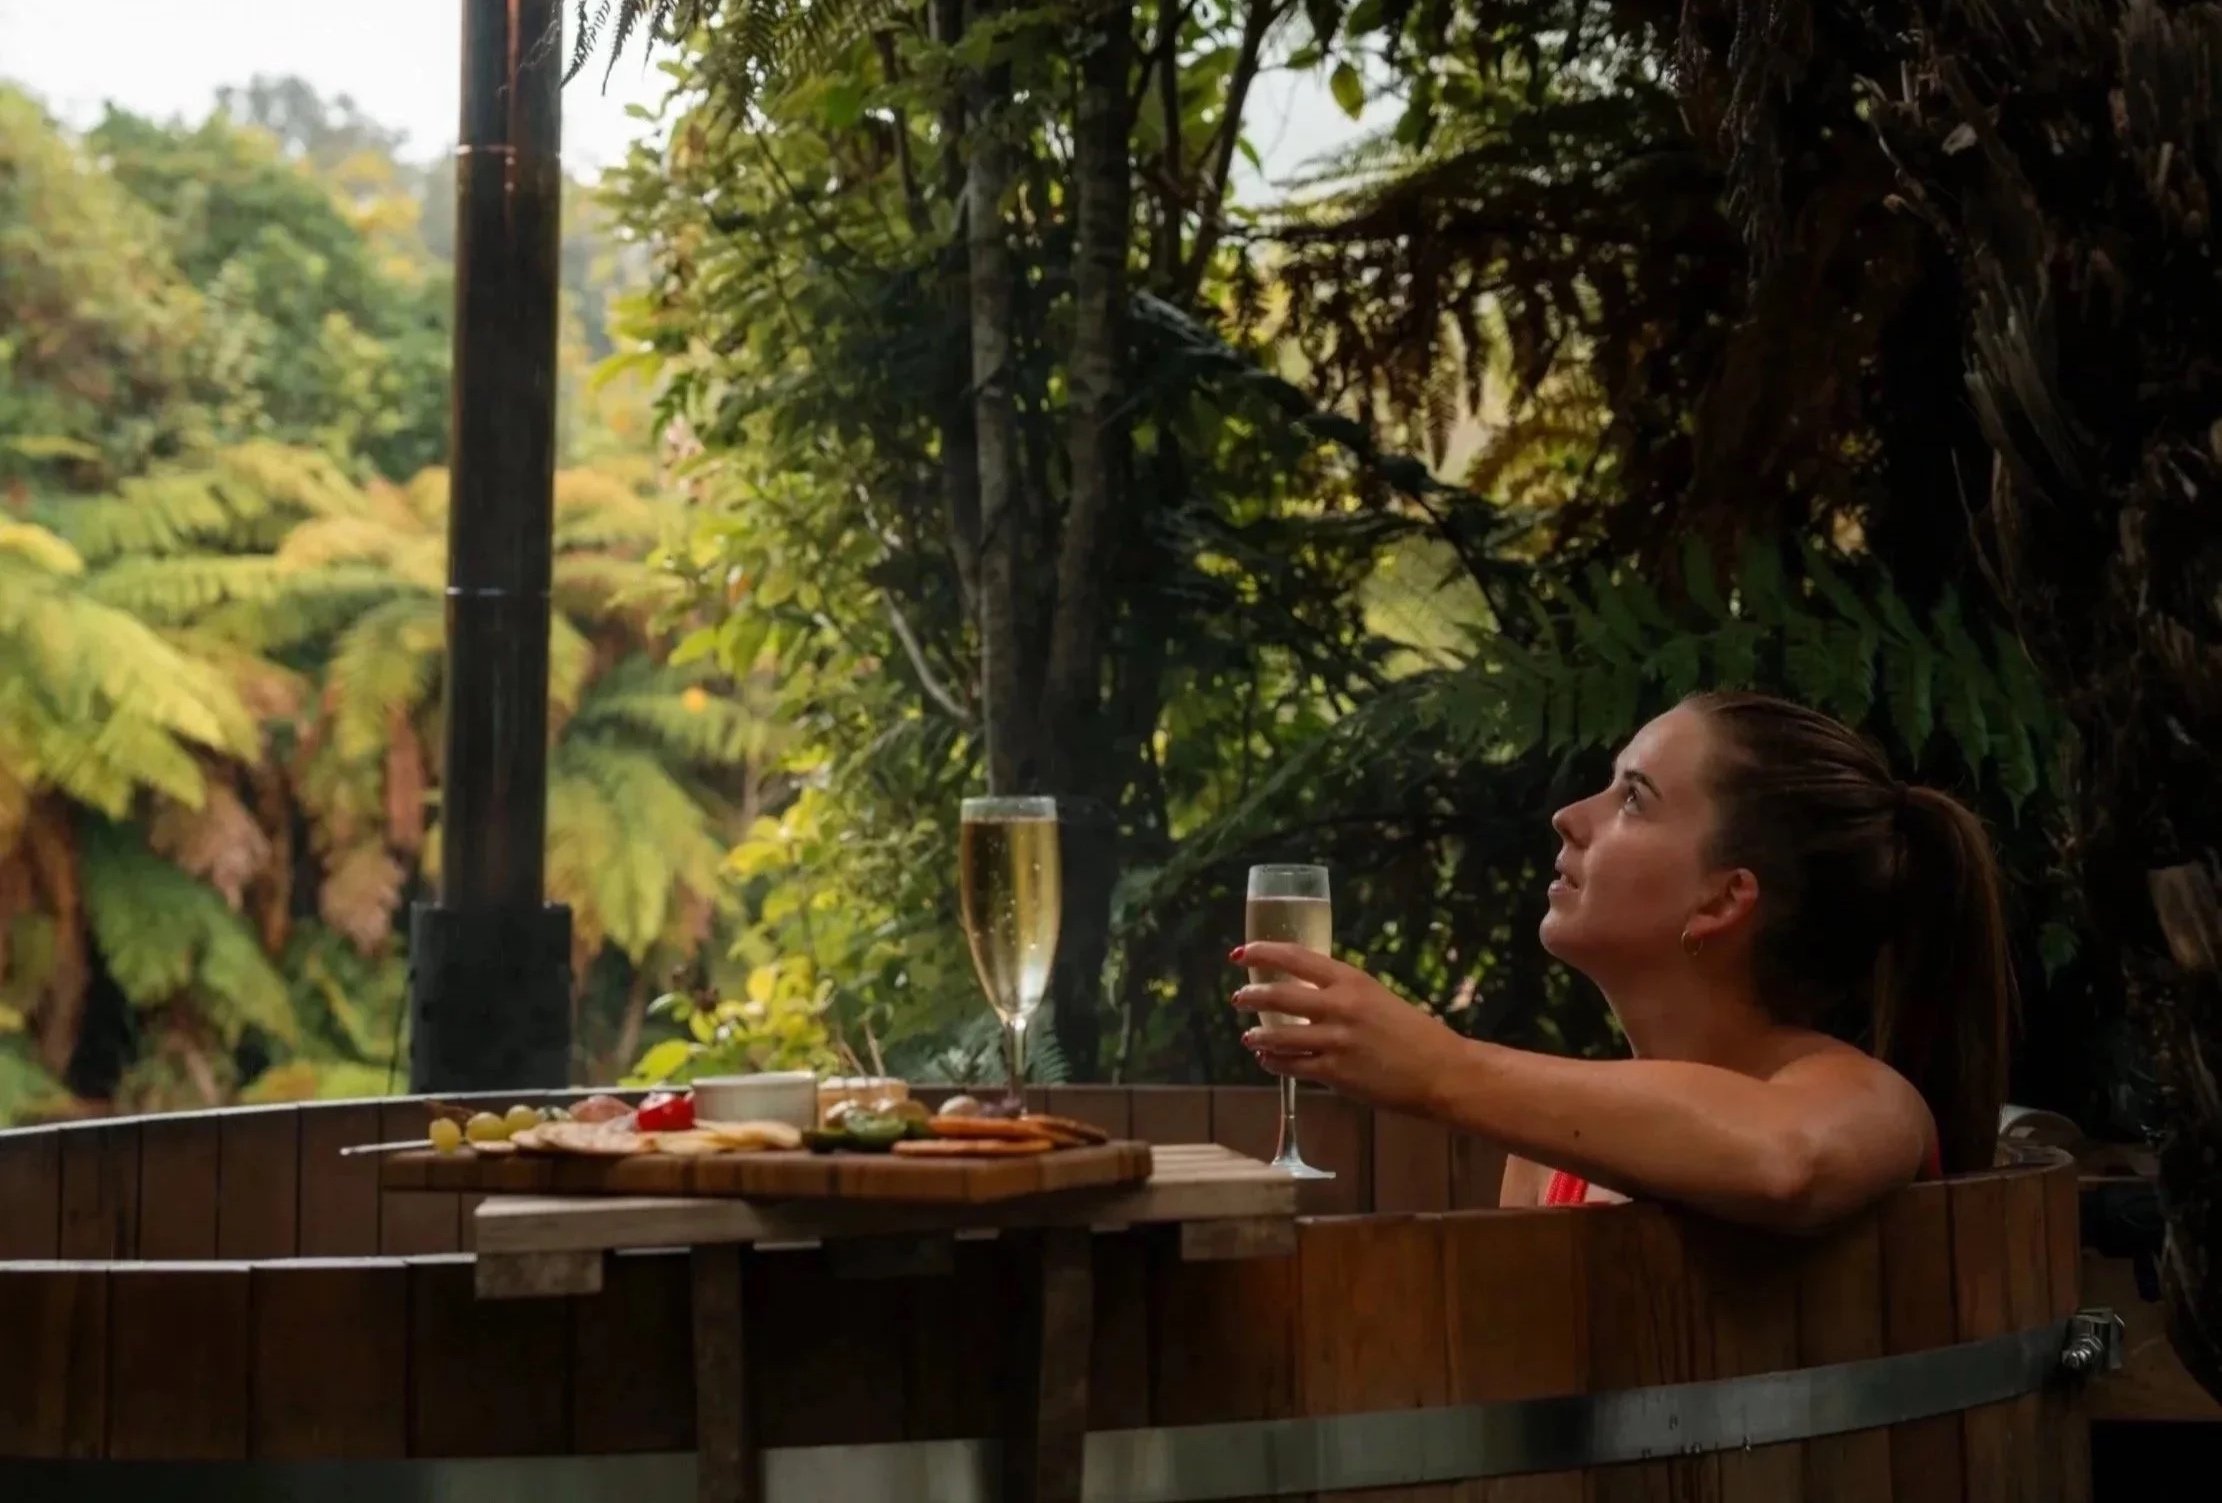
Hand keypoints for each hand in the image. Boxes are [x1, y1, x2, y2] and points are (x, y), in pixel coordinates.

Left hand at [1231, 943, 1465, 1116]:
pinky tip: (1267, 1060)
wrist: (1442, 1071)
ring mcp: (1336, 1041)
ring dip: (1257, 1036)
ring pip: (1278, 1036)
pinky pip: (1292, 1066)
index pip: (1296, 958)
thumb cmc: (1413, 1033)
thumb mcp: (1377, 997)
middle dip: (1250, 996)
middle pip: (1278, 996)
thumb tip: (1305, 993)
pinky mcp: (1336, 1073)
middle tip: (1237, 997)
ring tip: (1248, 1037)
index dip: (1262, 953)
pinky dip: (1274, 1062)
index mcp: (1352, 981)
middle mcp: (1341, 1006)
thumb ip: (1342, 993)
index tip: (1241, 953)